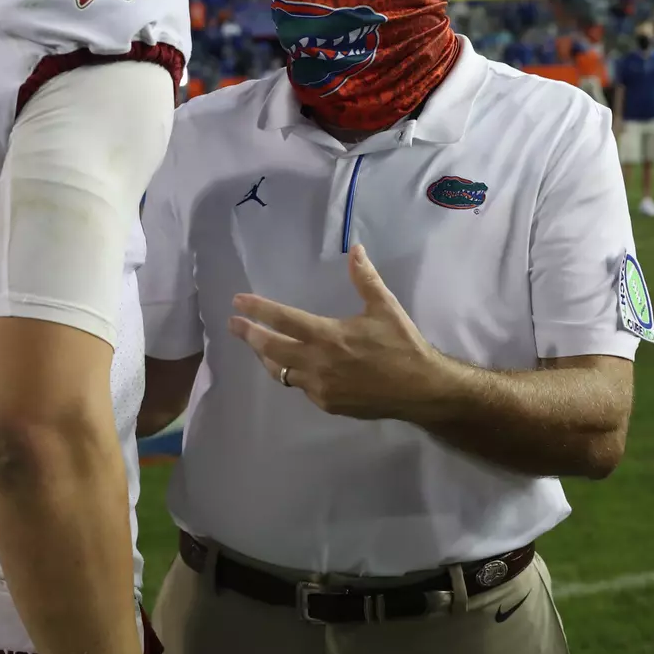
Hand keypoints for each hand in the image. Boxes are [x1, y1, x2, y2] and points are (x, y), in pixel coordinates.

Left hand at [229, 244, 450, 421]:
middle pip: (271, 348)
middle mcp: (317, 363)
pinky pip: (301, 387)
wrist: (420, 389)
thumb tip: (355, 250)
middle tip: (233, 325)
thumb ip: (365, 279)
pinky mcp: (328, 403)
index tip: (238, 302)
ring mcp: (320, 387)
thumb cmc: (402, 345)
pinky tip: (294, 366)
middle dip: (249, 335)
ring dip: (267, 357)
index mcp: (328, 336)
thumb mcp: (385, 307)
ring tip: (257, 345)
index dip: (258, 310)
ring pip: (281, 372)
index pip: (282, 320)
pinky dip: (293, 374)